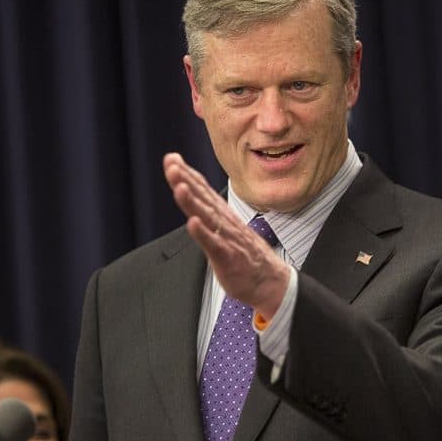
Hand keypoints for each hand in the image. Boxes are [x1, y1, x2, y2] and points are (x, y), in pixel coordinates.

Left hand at [163, 153, 290, 318]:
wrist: (270, 282)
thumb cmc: (246, 256)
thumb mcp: (227, 230)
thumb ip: (211, 215)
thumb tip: (196, 200)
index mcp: (223, 216)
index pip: (203, 190)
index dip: (187, 174)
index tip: (171, 158)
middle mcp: (225, 223)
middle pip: (203, 198)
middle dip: (186, 180)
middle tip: (171, 164)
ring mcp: (227, 239)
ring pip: (207, 217)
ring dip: (192, 201)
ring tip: (179, 186)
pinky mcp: (228, 258)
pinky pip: (214, 244)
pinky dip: (203, 233)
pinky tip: (192, 222)